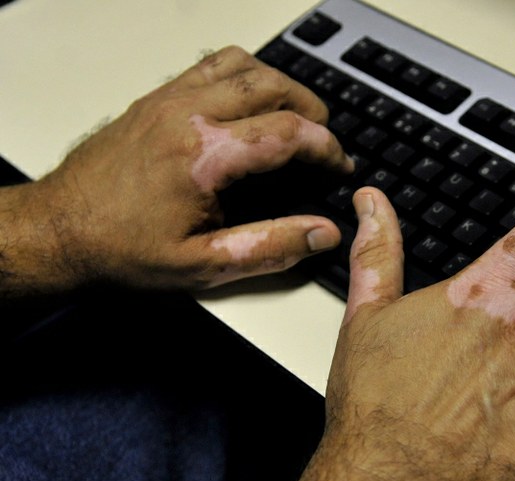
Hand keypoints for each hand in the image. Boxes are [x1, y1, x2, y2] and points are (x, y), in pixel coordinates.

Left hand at [0, 46, 351, 297]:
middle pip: (272, 86)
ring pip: (244, 65)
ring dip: (280, 85)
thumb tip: (321, 234)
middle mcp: (187, 116)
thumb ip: (269, 247)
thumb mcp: (202, 265)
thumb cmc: (122, 248)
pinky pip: (211, 64)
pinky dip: (244, 74)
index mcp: (203, 157)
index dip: (325, 148)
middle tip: (324, 140)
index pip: (286, 133)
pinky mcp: (156, 98)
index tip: (338, 165)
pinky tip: (251, 101)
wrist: (61, 229)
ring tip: (295, 116)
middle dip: (311, 110)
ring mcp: (169, 100)